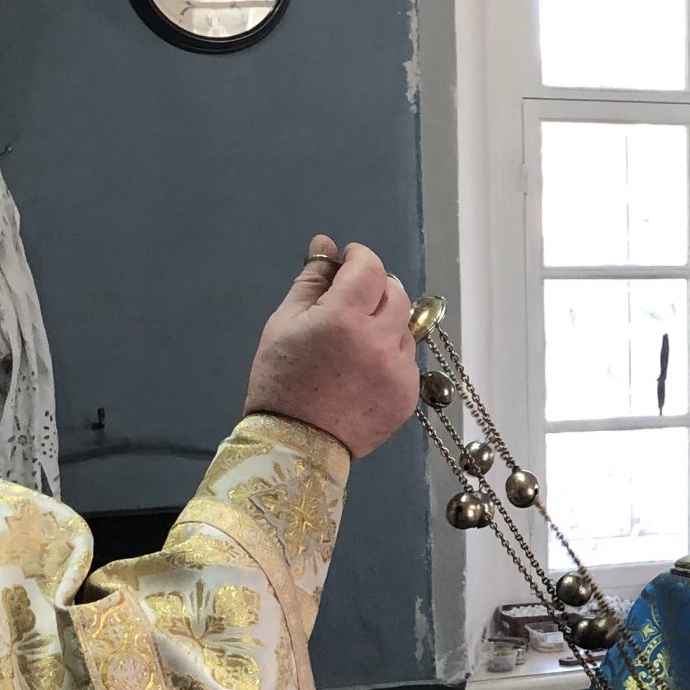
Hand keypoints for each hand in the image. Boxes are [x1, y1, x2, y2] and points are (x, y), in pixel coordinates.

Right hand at [243, 235, 418, 458]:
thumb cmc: (280, 380)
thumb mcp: (284, 324)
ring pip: (404, 326)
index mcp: (344, 319)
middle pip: (395, 293)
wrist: (294, 445)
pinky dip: (390, 354)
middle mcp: (380, 342)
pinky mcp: (408, 396)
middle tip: (353, 296)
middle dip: (376, 286)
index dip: (360, 257)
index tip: (349, 260)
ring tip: (355, 338)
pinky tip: (364, 368)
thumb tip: (326, 244)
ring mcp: (399, 371)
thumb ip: (311, 281)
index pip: (370, 268)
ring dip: (385, 321)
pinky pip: (407, 360)